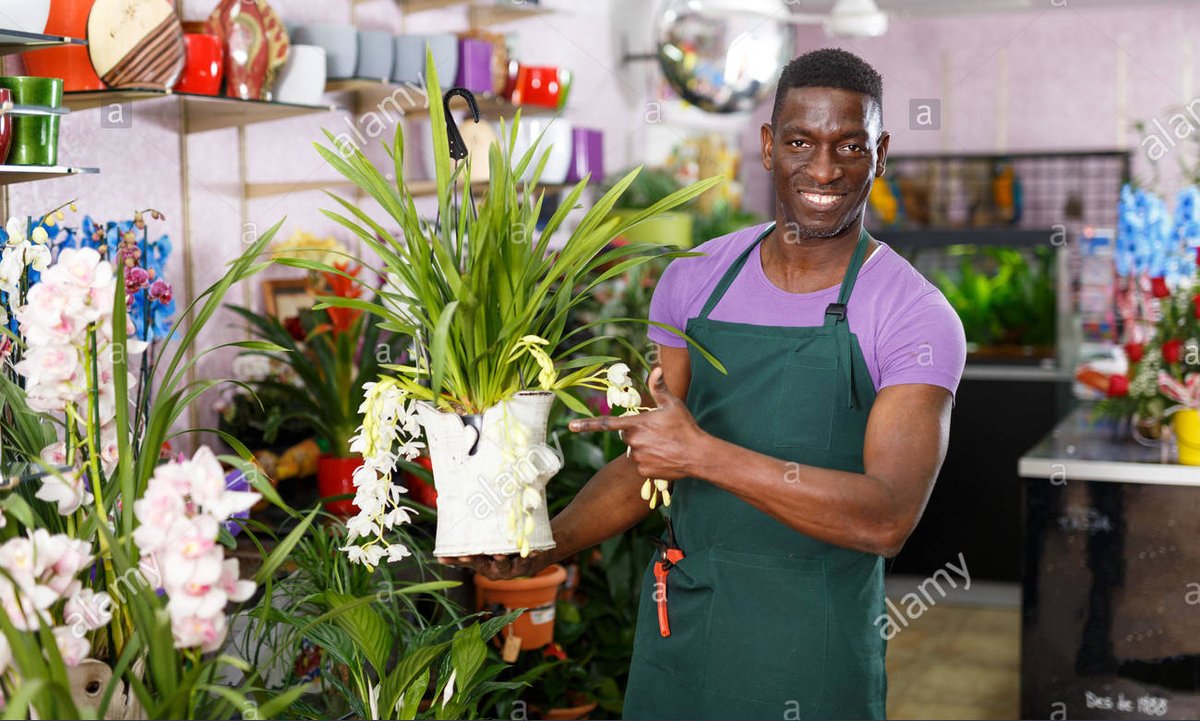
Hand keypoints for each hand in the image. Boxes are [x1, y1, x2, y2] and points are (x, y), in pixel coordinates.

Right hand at [438, 552, 548, 580]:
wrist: (538, 553)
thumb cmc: (508, 552)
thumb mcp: (489, 552)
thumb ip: (470, 551)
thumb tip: (443, 549)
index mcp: (485, 566)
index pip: (470, 562)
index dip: (460, 560)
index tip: (448, 556)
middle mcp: (496, 570)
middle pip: (484, 566)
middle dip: (477, 561)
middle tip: (467, 555)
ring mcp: (511, 570)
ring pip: (505, 566)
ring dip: (500, 560)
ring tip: (498, 554)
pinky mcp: (528, 566)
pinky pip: (528, 561)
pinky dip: (530, 555)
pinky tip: (532, 550)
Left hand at [568, 367, 704, 480]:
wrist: (698, 455)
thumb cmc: (685, 427)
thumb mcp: (672, 404)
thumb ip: (659, 387)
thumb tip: (657, 368)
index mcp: (637, 424)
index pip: (607, 424)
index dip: (587, 424)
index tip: (571, 426)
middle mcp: (634, 442)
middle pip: (625, 434)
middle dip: (635, 431)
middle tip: (656, 431)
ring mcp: (638, 458)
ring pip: (633, 450)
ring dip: (643, 446)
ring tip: (663, 445)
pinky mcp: (643, 472)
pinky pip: (640, 464)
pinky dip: (648, 460)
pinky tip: (663, 457)